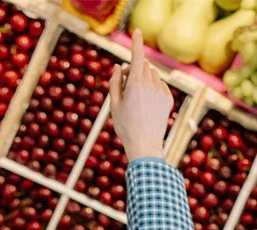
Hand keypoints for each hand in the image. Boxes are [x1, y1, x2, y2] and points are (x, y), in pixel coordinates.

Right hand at [109, 30, 173, 162]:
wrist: (145, 145)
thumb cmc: (126, 127)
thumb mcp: (114, 105)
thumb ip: (115, 83)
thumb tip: (118, 67)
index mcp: (135, 83)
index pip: (137, 56)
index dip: (137, 42)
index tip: (137, 31)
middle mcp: (150, 84)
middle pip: (143, 66)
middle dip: (134, 69)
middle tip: (124, 83)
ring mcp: (161, 91)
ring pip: (153, 75)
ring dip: (144, 79)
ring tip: (136, 98)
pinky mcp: (168, 99)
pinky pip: (160, 86)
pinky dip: (153, 89)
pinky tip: (147, 105)